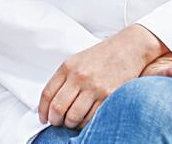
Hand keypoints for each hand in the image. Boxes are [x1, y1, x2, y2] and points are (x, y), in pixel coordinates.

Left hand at [37, 24, 165, 130]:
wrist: (129, 48)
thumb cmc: (104, 54)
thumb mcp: (78, 60)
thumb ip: (65, 78)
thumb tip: (52, 102)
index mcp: (68, 66)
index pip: (47, 94)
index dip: (42, 110)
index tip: (43, 117)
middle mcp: (79, 76)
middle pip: (58, 108)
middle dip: (55, 120)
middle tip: (57, 122)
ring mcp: (94, 87)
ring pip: (73, 116)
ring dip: (70, 123)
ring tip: (72, 121)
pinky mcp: (108, 96)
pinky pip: (91, 118)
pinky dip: (85, 123)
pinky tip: (85, 118)